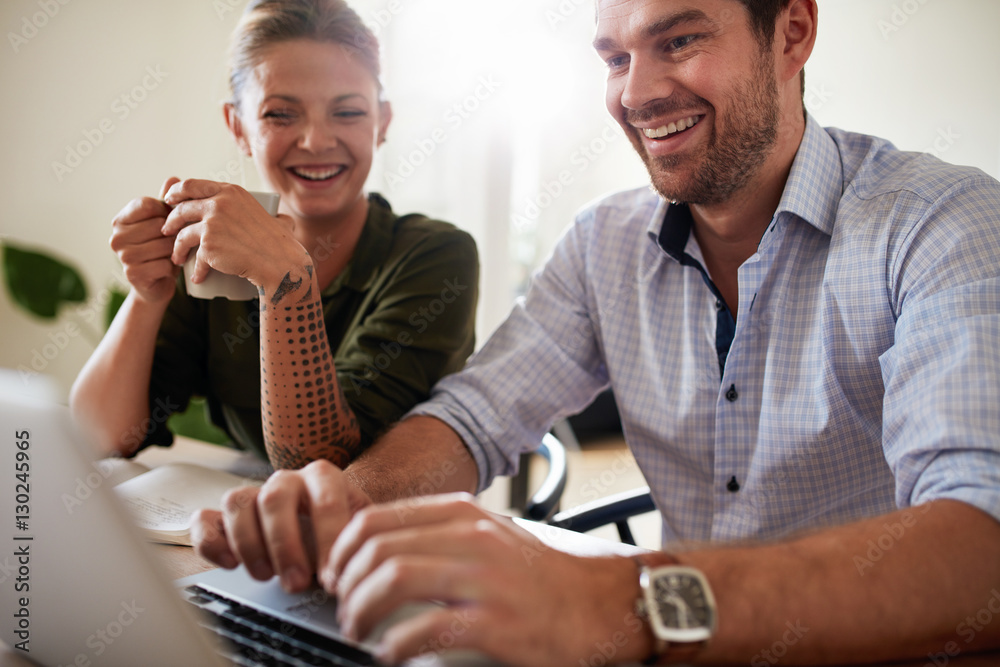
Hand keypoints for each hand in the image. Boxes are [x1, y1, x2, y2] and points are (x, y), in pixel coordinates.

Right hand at [109, 177, 180, 303]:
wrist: (156, 284)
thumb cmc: (161, 249)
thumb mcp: (164, 223)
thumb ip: (167, 203)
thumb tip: (172, 179)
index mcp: (121, 220)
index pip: (147, 204)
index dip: (166, 212)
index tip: (170, 221)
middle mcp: (116, 237)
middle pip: (159, 225)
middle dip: (173, 234)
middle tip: (173, 243)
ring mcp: (122, 256)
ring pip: (164, 245)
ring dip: (174, 251)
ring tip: (170, 255)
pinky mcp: (133, 274)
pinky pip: (165, 264)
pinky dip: (172, 266)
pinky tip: (166, 269)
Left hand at [160, 179, 301, 291]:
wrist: (279, 262)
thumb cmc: (280, 244)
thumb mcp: (270, 215)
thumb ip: (263, 213)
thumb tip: (277, 217)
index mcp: (231, 192)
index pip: (192, 185)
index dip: (176, 192)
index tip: (169, 201)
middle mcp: (219, 203)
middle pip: (182, 209)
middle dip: (170, 220)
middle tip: (167, 230)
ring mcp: (212, 223)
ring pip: (182, 234)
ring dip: (176, 247)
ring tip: (177, 257)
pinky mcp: (209, 245)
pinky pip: (195, 257)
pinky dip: (196, 270)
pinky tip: (196, 276)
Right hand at [191, 460, 372, 592]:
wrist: (324, 532)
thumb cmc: (342, 534)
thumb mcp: (358, 534)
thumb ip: (358, 543)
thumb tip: (356, 567)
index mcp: (323, 478)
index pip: (325, 500)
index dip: (328, 539)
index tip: (332, 577)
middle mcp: (286, 480)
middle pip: (275, 498)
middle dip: (285, 545)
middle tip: (296, 583)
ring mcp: (255, 494)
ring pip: (237, 502)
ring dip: (249, 544)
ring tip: (266, 576)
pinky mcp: (227, 517)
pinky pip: (206, 518)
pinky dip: (211, 541)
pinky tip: (229, 564)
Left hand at [329, 494, 651, 665]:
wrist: (605, 604)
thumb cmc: (546, 576)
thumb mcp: (495, 535)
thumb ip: (445, 533)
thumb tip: (383, 549)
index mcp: (466, 515)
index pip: (378, 519)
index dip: (344, 550)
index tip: (337, 575)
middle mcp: (473, 538)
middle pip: (378, 549)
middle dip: (346, 585)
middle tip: (342, 609)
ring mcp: (485, 579)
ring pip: (393, 580)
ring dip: (361, 611)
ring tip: (356, 632)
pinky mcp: (495, 624)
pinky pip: (423, 631)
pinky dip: (393, 645)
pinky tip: (389, 654)